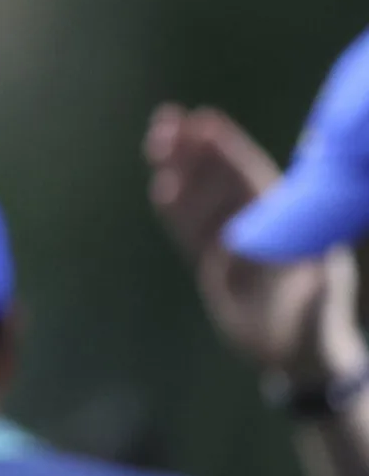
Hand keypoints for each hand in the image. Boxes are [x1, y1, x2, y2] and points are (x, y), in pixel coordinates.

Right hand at [146, 103, 366, 383]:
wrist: (297, 356)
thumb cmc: (316, 328)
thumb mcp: (321, 307)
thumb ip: (317, 284)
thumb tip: (319, 259)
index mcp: (284, 225)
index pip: (252, 178)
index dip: (228, 150)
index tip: (205, 122)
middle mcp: (257, 225)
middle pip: (220, 178)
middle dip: (195, 150)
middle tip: (166, 120)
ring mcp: (232, 242)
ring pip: (200, 198)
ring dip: (179, 170)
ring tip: (154, 142)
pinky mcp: (210, 263)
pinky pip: (188, 230)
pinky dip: (174, 209)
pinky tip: (159, 186)